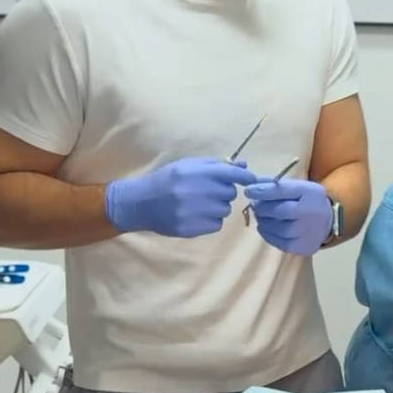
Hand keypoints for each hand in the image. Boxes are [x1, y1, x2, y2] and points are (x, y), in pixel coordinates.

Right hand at [105, 158, 256, 236]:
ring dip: (218, 207)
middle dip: (224, 192)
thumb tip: (244, 165)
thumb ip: (216, 165)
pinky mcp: (192, 228)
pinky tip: (196, 215)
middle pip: (230, 193)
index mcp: (195, 172)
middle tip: (209, 192)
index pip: (231, 173)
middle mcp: (197, 191)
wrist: (141, 203)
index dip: (245, 176)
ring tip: (200, 204)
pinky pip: (217, 225)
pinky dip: (211, 221)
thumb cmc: (167, 180)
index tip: (251, 179)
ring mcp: (194, 211)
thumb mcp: (188, 165)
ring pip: (225, 210)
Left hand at [244, 178, 332, 255]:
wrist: (328, 221)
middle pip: (281, 211)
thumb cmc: (306, 201)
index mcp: (310, 192)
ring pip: (278, 229)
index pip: (284, 191)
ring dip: (264, 222)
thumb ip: (275, 184)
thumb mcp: (296, 187)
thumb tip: (253, 184)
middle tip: (255, 205)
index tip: (249, 191)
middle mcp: (311, 212)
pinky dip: (267, 234)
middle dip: (263, 208)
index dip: (264, 191)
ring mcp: (308, 232)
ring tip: (261, 216)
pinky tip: (266, 227)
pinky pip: (279, 242)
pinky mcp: (303, 247)